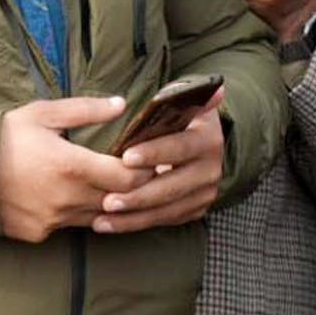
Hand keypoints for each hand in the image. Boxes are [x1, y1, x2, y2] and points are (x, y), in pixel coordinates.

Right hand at [0, 95, 153, 242]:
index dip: (144, 171)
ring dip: (107, 203)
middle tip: (138, 173)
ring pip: (97, 216)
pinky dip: (78, 215)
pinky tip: (76, 199)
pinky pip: (69, 227)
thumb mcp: (44, 113)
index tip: (149, 162)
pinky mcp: (37, 233)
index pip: (129, 178)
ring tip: (112, 186)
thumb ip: (86, 109)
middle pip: (118, 200)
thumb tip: (122, 104)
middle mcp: (65, 198)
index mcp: (71, 166)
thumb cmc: (7, 138)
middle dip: (132, 188)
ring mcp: (51, 220)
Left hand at [96, 88, 226, 232]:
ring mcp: (204, 193)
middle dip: (138, 195)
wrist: (209, 148)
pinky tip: (108, 225)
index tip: (126, 158)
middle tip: (107, 200)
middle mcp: (210, 169)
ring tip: (101, 218)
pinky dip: (135, 224)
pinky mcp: (195, 210)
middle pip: (172, 186)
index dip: (154, 153)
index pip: (180, 148)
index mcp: (207, 140)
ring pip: (166, 209)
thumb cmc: (184, 122)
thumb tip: (215, 89)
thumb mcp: (188, 105)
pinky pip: (164, 221)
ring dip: (132, 217)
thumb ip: (186, 96)